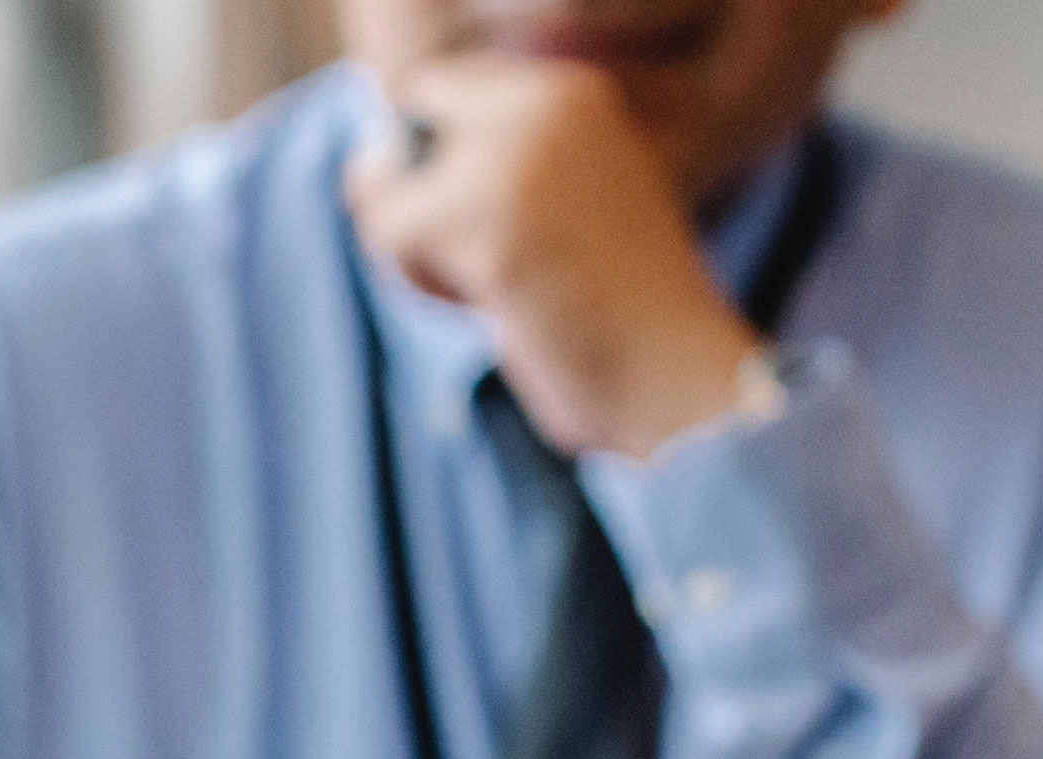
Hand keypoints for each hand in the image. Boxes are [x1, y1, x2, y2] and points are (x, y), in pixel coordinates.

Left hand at [342, 52, 761, 458]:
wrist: (679, 378)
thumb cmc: (618, 316)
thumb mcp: (561, 210)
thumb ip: (487, 171)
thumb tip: (363, 170)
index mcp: (571, 97)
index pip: (437, 95)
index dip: (434, 169)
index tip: (491, 228)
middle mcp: (545, 106)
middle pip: (402, 140)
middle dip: (419, 211)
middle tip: (493, 269)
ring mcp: (515, 157)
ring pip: (384, 189)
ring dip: (419, 255)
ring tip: (501, 291)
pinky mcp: (486, 217)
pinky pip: (389, 234)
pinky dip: (421, 284)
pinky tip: (492, 308)